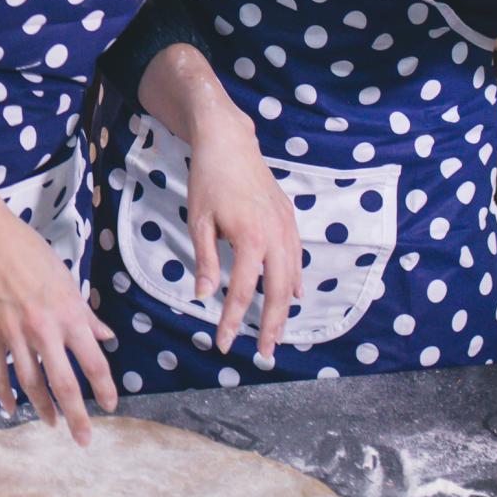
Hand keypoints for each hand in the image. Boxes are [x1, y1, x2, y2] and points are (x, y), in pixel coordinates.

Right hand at [0, 158, 117, 441]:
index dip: (104, 388)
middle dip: (77, 416)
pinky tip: (12, 409)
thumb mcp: (66, 280)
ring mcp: (14, 334)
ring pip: (32, 383)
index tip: (111, 406)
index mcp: (68, 315)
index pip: (93, 362)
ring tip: (53, 424)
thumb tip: (106, 336)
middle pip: (64, 384)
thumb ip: (86, 314)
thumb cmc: (29, 253)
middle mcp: (44, 330)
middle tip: (84, 439)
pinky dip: (5, 394)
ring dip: (43, 409)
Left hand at [185, 110, 302, 357]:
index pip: (241, 291)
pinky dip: (295, 280)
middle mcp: (276, 237)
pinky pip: (296, 258)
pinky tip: (293, 295)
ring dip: (286, 308)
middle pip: (277, 292)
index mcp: (250, 239)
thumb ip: (204, 260)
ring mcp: (287, 227)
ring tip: (278, 332)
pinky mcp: (289, 218)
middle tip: (266, 353)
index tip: (224, 343)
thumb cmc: (209, 180)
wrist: (230, 142)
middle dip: (272, 325)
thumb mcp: (199, 221)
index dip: (233, 321)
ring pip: (292, 278)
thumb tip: (202, 296)